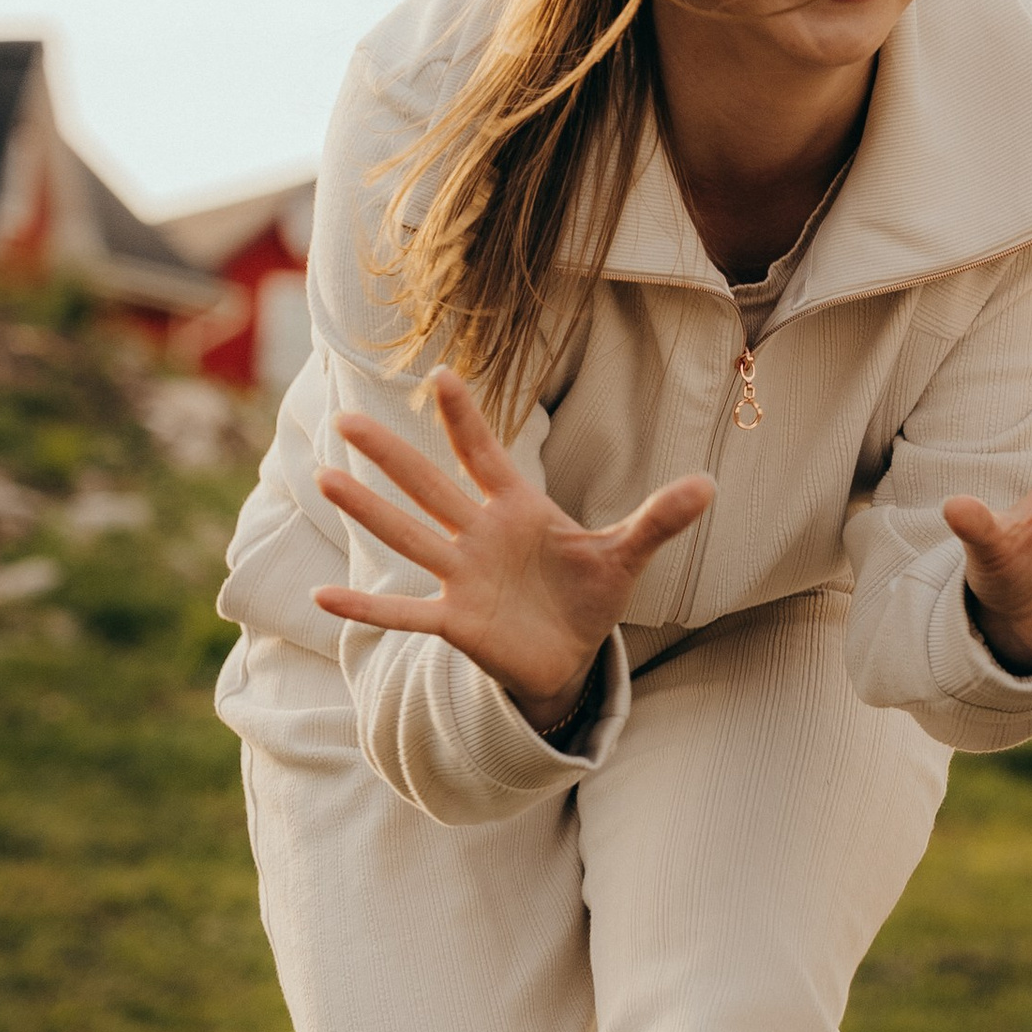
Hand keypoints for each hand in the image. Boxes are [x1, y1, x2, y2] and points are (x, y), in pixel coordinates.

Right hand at [311, 369, 715, 723]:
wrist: (571, 654)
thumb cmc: (589, 593)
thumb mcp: (627, 553)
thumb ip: (660, 519)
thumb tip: (709, 485)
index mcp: (519, 508)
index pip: (486, 456)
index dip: (465, 421)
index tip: (442, 376)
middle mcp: (480, 535)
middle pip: (429, 487)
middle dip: (391, 456)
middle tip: (346, 418)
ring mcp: (461, 577)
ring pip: (409, 537)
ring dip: (369, 510)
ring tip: (325, 476)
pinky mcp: (456, 621)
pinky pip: (404, 611)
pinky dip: (367, 606)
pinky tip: (322, 599)